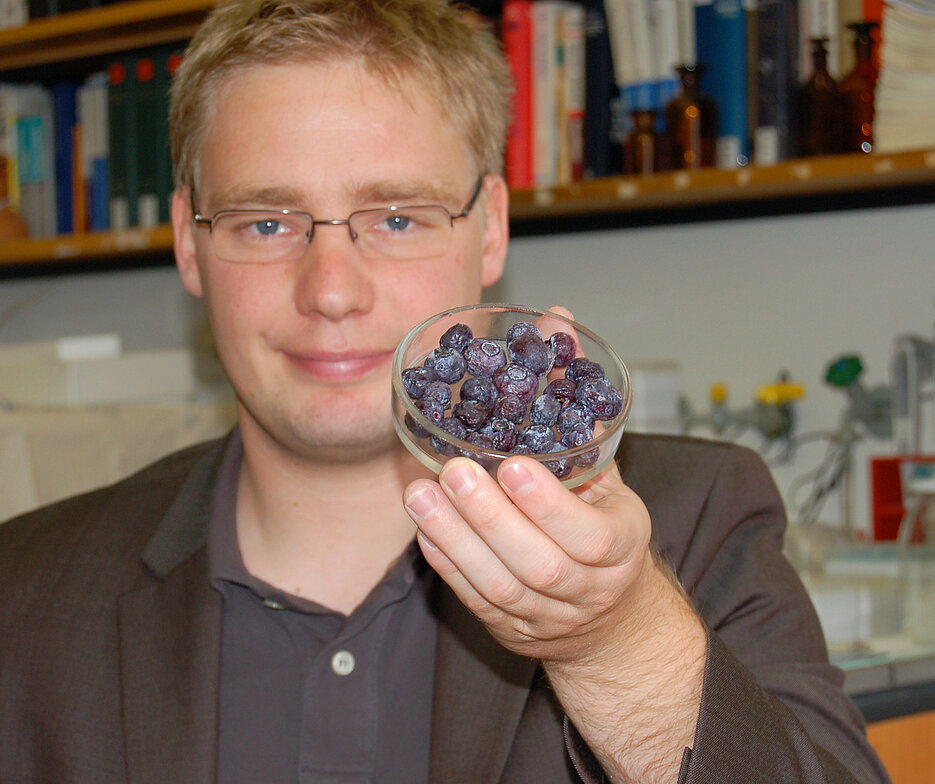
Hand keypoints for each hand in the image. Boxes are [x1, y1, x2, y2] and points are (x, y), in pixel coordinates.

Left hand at [402, 454, 652, 664]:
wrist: (613, 621)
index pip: (589, 536)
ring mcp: (550, 618)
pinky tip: (425, 530)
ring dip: (455, 539)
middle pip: (538, 564)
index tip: (511, 465)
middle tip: (454, 472)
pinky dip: (447, 565)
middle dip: (489, 517)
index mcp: (623, 550)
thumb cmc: (607, 535)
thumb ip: (586, 455)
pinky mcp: (514, 632)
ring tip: (421, 496)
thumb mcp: (615, 496)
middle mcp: (591, 591)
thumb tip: (564, 393)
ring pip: (499, 586)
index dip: (548, 504)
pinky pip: (476, 601)